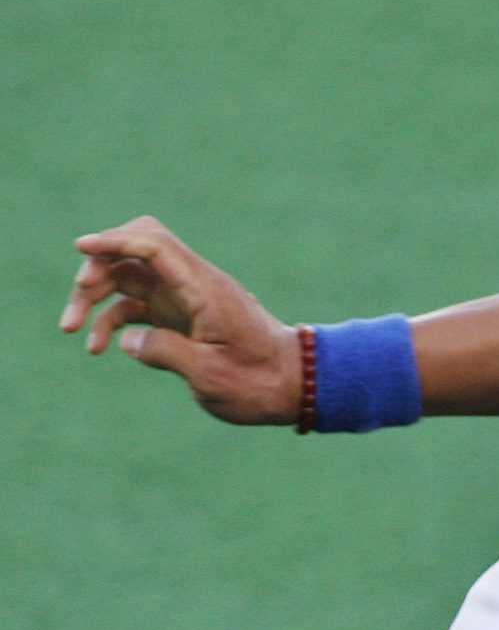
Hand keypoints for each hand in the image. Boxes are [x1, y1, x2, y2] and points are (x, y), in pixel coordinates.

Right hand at [61, 218, 301, 423]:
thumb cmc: (259, 384)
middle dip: (98, 269)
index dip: (114, 240)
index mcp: (203, 289)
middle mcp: (192, 285)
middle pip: (134, 253)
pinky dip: (115, 321)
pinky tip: (100, 347)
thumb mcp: (210, 376)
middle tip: (76, 304)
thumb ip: (165, 353)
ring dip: (96, 298)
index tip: (81, 248)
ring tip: (71, 330)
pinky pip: (138, 307)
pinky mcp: (181, 318)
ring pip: (129, 279)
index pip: (153, 245)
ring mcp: (185, 300)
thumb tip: (127, 341)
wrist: (295, 388)